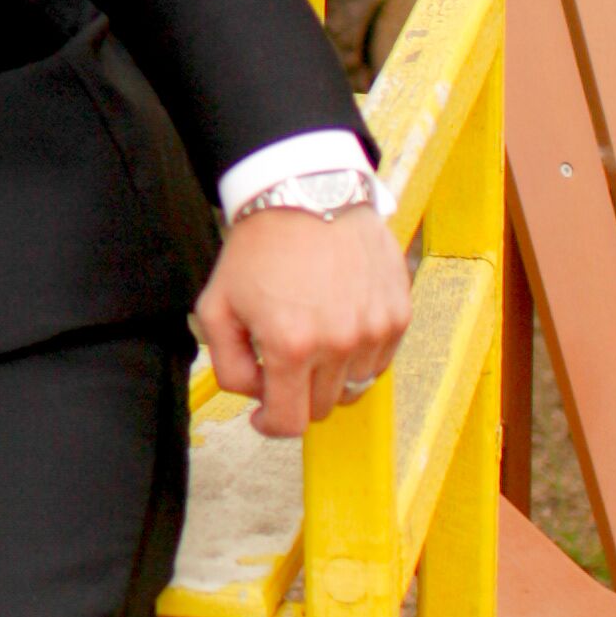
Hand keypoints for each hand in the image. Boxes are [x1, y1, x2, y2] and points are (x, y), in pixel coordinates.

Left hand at [193, 199, 410, 440]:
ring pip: (353, 386)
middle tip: (283, 360)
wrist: (307, 192)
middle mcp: (339, 343)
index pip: (290, 422)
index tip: (264, 414)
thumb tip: (254, 397)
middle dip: (297, 393)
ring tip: (313, 335)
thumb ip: (228, 364)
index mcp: (291, 345)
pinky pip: (380, 359)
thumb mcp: (216, 305)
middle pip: (321, 407)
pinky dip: (359, 353)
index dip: (271, 424)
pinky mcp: (399, 313)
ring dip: (330, 375)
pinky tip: (339, 321)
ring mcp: (374, 329)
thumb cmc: (259, 247)